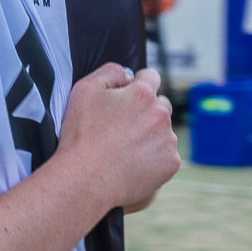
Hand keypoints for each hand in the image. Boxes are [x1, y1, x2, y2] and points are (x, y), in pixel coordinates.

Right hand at [56, 63, 179, 213]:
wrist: (86, 178)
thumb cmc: (81, 134)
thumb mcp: (84, 90)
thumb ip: (110, 72)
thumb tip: (128, 75)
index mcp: (142, 94)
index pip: (151, 76)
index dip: (137, 84)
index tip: (126, 96)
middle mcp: (160, 115)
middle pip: (161, 104)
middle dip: (146, 110)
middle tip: (121, 125)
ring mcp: (168, 140)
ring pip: (163, 131)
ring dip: (149, 135)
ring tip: (122, 148)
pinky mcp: (170, 164)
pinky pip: (165, 155)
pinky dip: (152, 157)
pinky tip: (131, 162)